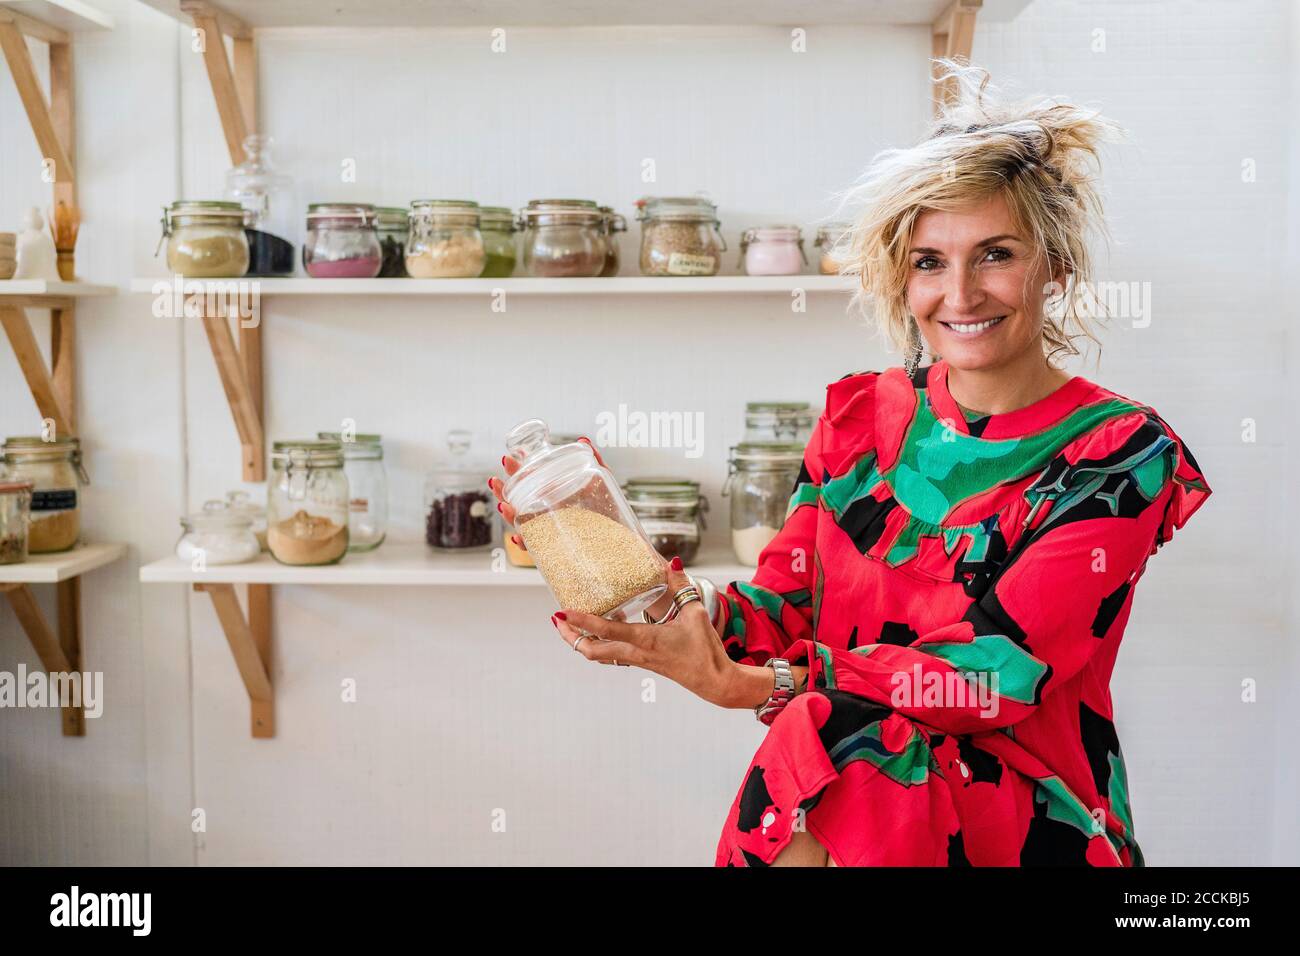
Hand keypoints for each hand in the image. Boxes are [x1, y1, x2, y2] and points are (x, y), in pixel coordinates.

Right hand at [488, 436, 606, 552]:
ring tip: (504, 506)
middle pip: (518, 502)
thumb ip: (594, 462)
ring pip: (522, 524)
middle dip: (502, 492)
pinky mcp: (557, 551)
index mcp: (553, 496)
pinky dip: (525, 543)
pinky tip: (518, 537)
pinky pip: (536, 549)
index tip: (509, 458)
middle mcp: (546, 514)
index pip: (529, 481)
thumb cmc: (609, 514)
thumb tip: (583, 440)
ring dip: (509, 516)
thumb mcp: (603, 484)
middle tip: (495, 481)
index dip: (516, 471)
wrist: (623, 543)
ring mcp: (550, 532)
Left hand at [552, 557, 752, 708]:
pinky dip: (601, 642)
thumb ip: (681, 586)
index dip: (582, 621)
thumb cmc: (706, 650)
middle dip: (570, 637)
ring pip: (599, 654)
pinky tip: (606, 625)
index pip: (606, 631)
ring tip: (572, 623)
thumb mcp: (695, 613)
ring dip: (582, 641)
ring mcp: (637, 660)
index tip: (563, 611)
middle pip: (591, 650)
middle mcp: (636, 653)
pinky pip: (612, 654)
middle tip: (558, 619)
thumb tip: (671, 563)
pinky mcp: (641, 662)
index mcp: (646, 640)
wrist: (714, 681)